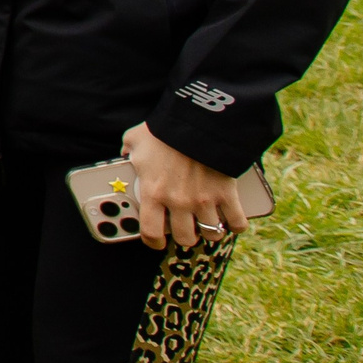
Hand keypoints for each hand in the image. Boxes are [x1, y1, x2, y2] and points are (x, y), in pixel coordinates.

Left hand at [122, 122, 247, 250]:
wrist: (199, 121)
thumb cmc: (165, 130)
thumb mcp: (135, 139)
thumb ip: (128, 151)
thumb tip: (125, 154)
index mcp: (153, 192)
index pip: (150, 232)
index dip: (153, 242)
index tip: (157, 241)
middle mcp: (178, 202)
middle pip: (184, 237)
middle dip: (185, 236)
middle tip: (186, 228)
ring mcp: (204, 200)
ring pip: (210, 233)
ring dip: (209, 231)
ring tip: (208, 224)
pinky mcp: (227, 194)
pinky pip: (236, 223)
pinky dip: (236, 225)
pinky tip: (232, 221)